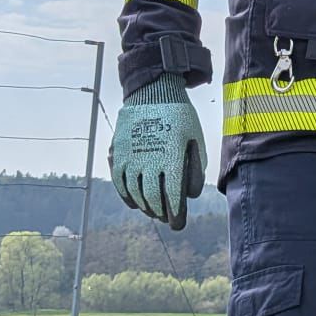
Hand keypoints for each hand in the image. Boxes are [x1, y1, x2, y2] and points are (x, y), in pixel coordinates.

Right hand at [110, 75, 206, 229]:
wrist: (153, 92)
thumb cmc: (181, 118)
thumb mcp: (195, 140)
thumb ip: (194, 168)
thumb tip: (190, 194)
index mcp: (172, 157)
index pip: (173, 195)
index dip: (175, 213)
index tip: (178, 223)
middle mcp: (150, 160)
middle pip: (153, 198)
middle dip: (161, 212)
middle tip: (167, 219)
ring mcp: (131, 157)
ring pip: (135, 192)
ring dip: (145, 206)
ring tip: (153, 211)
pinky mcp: (119, 153)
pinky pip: (120, 182)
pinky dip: (127, 196)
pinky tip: (135, 202)